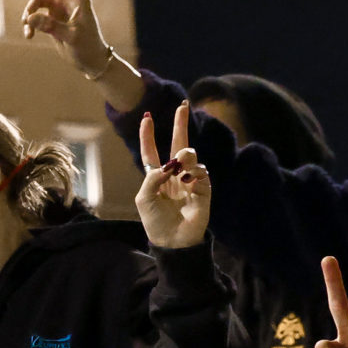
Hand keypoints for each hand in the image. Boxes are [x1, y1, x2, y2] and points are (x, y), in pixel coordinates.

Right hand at [20, 0, 113, 74]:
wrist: (88, 61)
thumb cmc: (87, 47)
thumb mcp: (71, 37)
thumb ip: (51, 27)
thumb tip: (30, 18)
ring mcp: (57, 8)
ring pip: (36, 2)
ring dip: (29, 13)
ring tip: (29, 31)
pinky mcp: (49, 19)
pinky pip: (33, 17)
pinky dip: (29, 25)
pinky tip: (29, 36)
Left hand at [134, 103, 211, 249]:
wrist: (173, 240)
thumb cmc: (155, 221)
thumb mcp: (144, 198)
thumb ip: (153, 176)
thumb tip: (171, 162)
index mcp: (156, 177)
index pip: (152, 152)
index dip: (148, 136)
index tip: (146, 118)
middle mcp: (174, 175)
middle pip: (177, 144)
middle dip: (180, 125)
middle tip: (182, 107)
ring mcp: (190, 180)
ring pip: (191, 155)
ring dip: (185, 156)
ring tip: (182, 165)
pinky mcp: (203, 188)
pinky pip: (202, 171)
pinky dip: (195, 172)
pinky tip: (189, 180)